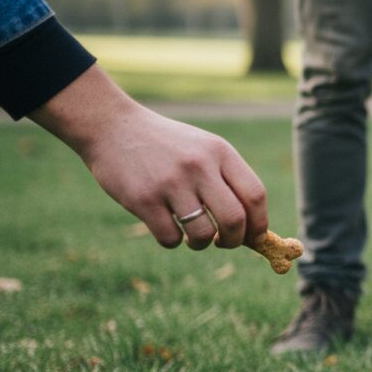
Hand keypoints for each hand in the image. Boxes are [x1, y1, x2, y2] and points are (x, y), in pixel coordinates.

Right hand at [29, 66, 267, 250]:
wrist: (113, 127)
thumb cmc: (167, 146)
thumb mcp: (203, 150)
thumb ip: (227, 180)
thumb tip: (252, 231)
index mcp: (220, 152)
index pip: (255, 195)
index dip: (259, 223)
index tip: (255, 237)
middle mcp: (199, 165)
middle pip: (235, 219)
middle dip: (235, 240)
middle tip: (224, 242)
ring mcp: (170, 182)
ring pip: (202, 235)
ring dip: (201, 244)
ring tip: (194, 237)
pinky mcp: (143, 199)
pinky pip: (170, 238)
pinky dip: (173, 241)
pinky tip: (168, 227)